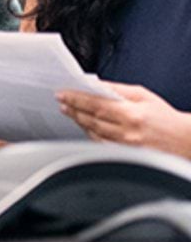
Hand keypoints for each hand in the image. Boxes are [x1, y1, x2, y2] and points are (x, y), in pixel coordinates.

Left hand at [58, 83, 190, 155]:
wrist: (184, 140)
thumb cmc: (165, 117)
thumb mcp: (144, 96)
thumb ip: (118, 90)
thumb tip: (95, 84)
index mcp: (132, 114)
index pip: (95, 105)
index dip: (76, 99)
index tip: (62, 94)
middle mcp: (127, 132)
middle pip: (91, 120)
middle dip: (73, 110)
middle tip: (62, 102)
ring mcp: (125, 147)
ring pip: (93, 133)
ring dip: (79, 121)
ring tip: (70, 111)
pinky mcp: (125, 156)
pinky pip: (100, 144)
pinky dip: (90, 134)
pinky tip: (85, 126)